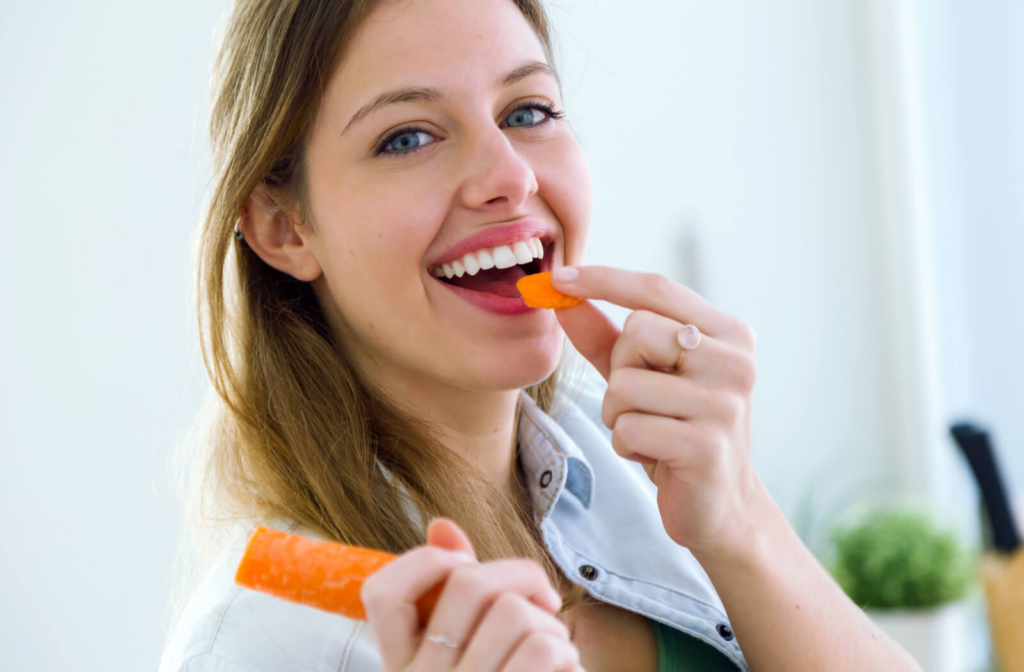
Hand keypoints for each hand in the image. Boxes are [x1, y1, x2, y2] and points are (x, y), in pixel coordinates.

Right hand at [361, 518, 582, 671]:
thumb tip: (441, 524)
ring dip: (550, 621)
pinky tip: (563, 670)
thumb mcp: (461, 653)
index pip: (383, 594)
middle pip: (470, 585)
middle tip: (542, 599)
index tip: (463, 566)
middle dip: (521, 575)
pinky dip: (567, 650)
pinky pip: (547, 648)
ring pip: (516, 612)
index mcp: (401, 667)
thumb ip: (450, 592)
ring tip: (553, 646)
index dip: (425, 562)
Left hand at [551, 266, 769, 560]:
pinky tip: (655, 457)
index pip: (657, 288)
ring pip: (624, 384)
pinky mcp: (706, 448)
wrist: (719, 506)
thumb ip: (604, 336)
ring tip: (650, 433)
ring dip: (618, 414)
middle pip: (636, 331)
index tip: (557, 276)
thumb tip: (560, 294)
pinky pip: (628, 428)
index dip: (603, 279)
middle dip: (619, 368)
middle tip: (644, 402)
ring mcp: (725, 405)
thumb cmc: (676, 430)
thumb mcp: (641, 376)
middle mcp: (735, 362)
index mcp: (728, 334)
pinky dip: (626, 445)